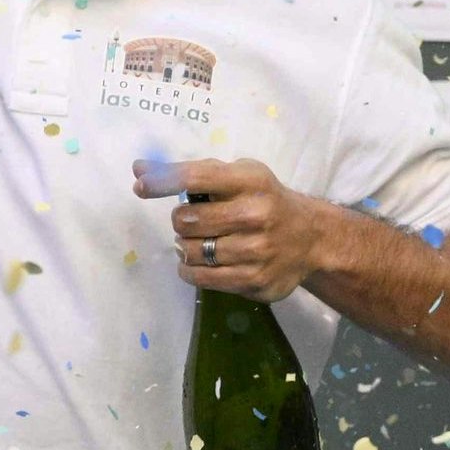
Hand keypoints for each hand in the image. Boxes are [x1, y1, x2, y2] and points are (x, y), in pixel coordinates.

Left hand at [132, 156, 338, 303]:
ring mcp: (258, 251)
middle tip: (193, 222)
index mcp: (251, 180)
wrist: (311, 238)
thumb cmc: (262, 200)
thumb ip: (188, 172)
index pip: (196, 178)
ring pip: (192, 252)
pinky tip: (199, 262)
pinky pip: (202, 278)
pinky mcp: (256, 280)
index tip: (141, 186)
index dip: (163, 180)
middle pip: (186, 220)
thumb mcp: (235, 176)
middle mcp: (257, 214)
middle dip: (180, 221)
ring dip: (186, 247)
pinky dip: (190, 270)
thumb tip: (139, 169)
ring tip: (201, 241)